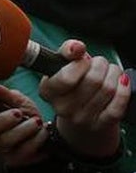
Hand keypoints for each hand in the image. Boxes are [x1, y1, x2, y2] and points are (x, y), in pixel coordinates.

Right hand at [0, 83, 46, 167]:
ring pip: (4, 142)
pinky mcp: (13, 160)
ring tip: (35, 121)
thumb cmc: (24, 115)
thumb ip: (7, 95)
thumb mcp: (17, 101)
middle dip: (0, 121)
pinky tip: (41, 131)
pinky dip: (35, 140)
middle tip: (17, 113)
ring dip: (22, 130)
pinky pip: (22, 152)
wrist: (43, 132)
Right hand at [38, 40, 127, 158]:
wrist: (79, 115)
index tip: (83, 60)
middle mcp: (62, 108)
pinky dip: (124, 90)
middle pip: (93, 80)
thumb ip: (68, 51)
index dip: (80, 64)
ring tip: (111, 72)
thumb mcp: (63, 66)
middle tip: (100, 63)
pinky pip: (118, 105)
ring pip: (108, 89)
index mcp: (48, 91)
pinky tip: (122, 82)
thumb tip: (76, 47)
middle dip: (101, 65)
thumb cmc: (72, 85)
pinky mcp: (100, 125)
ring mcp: (82, 118)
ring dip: (114, 74)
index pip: (66, 78)